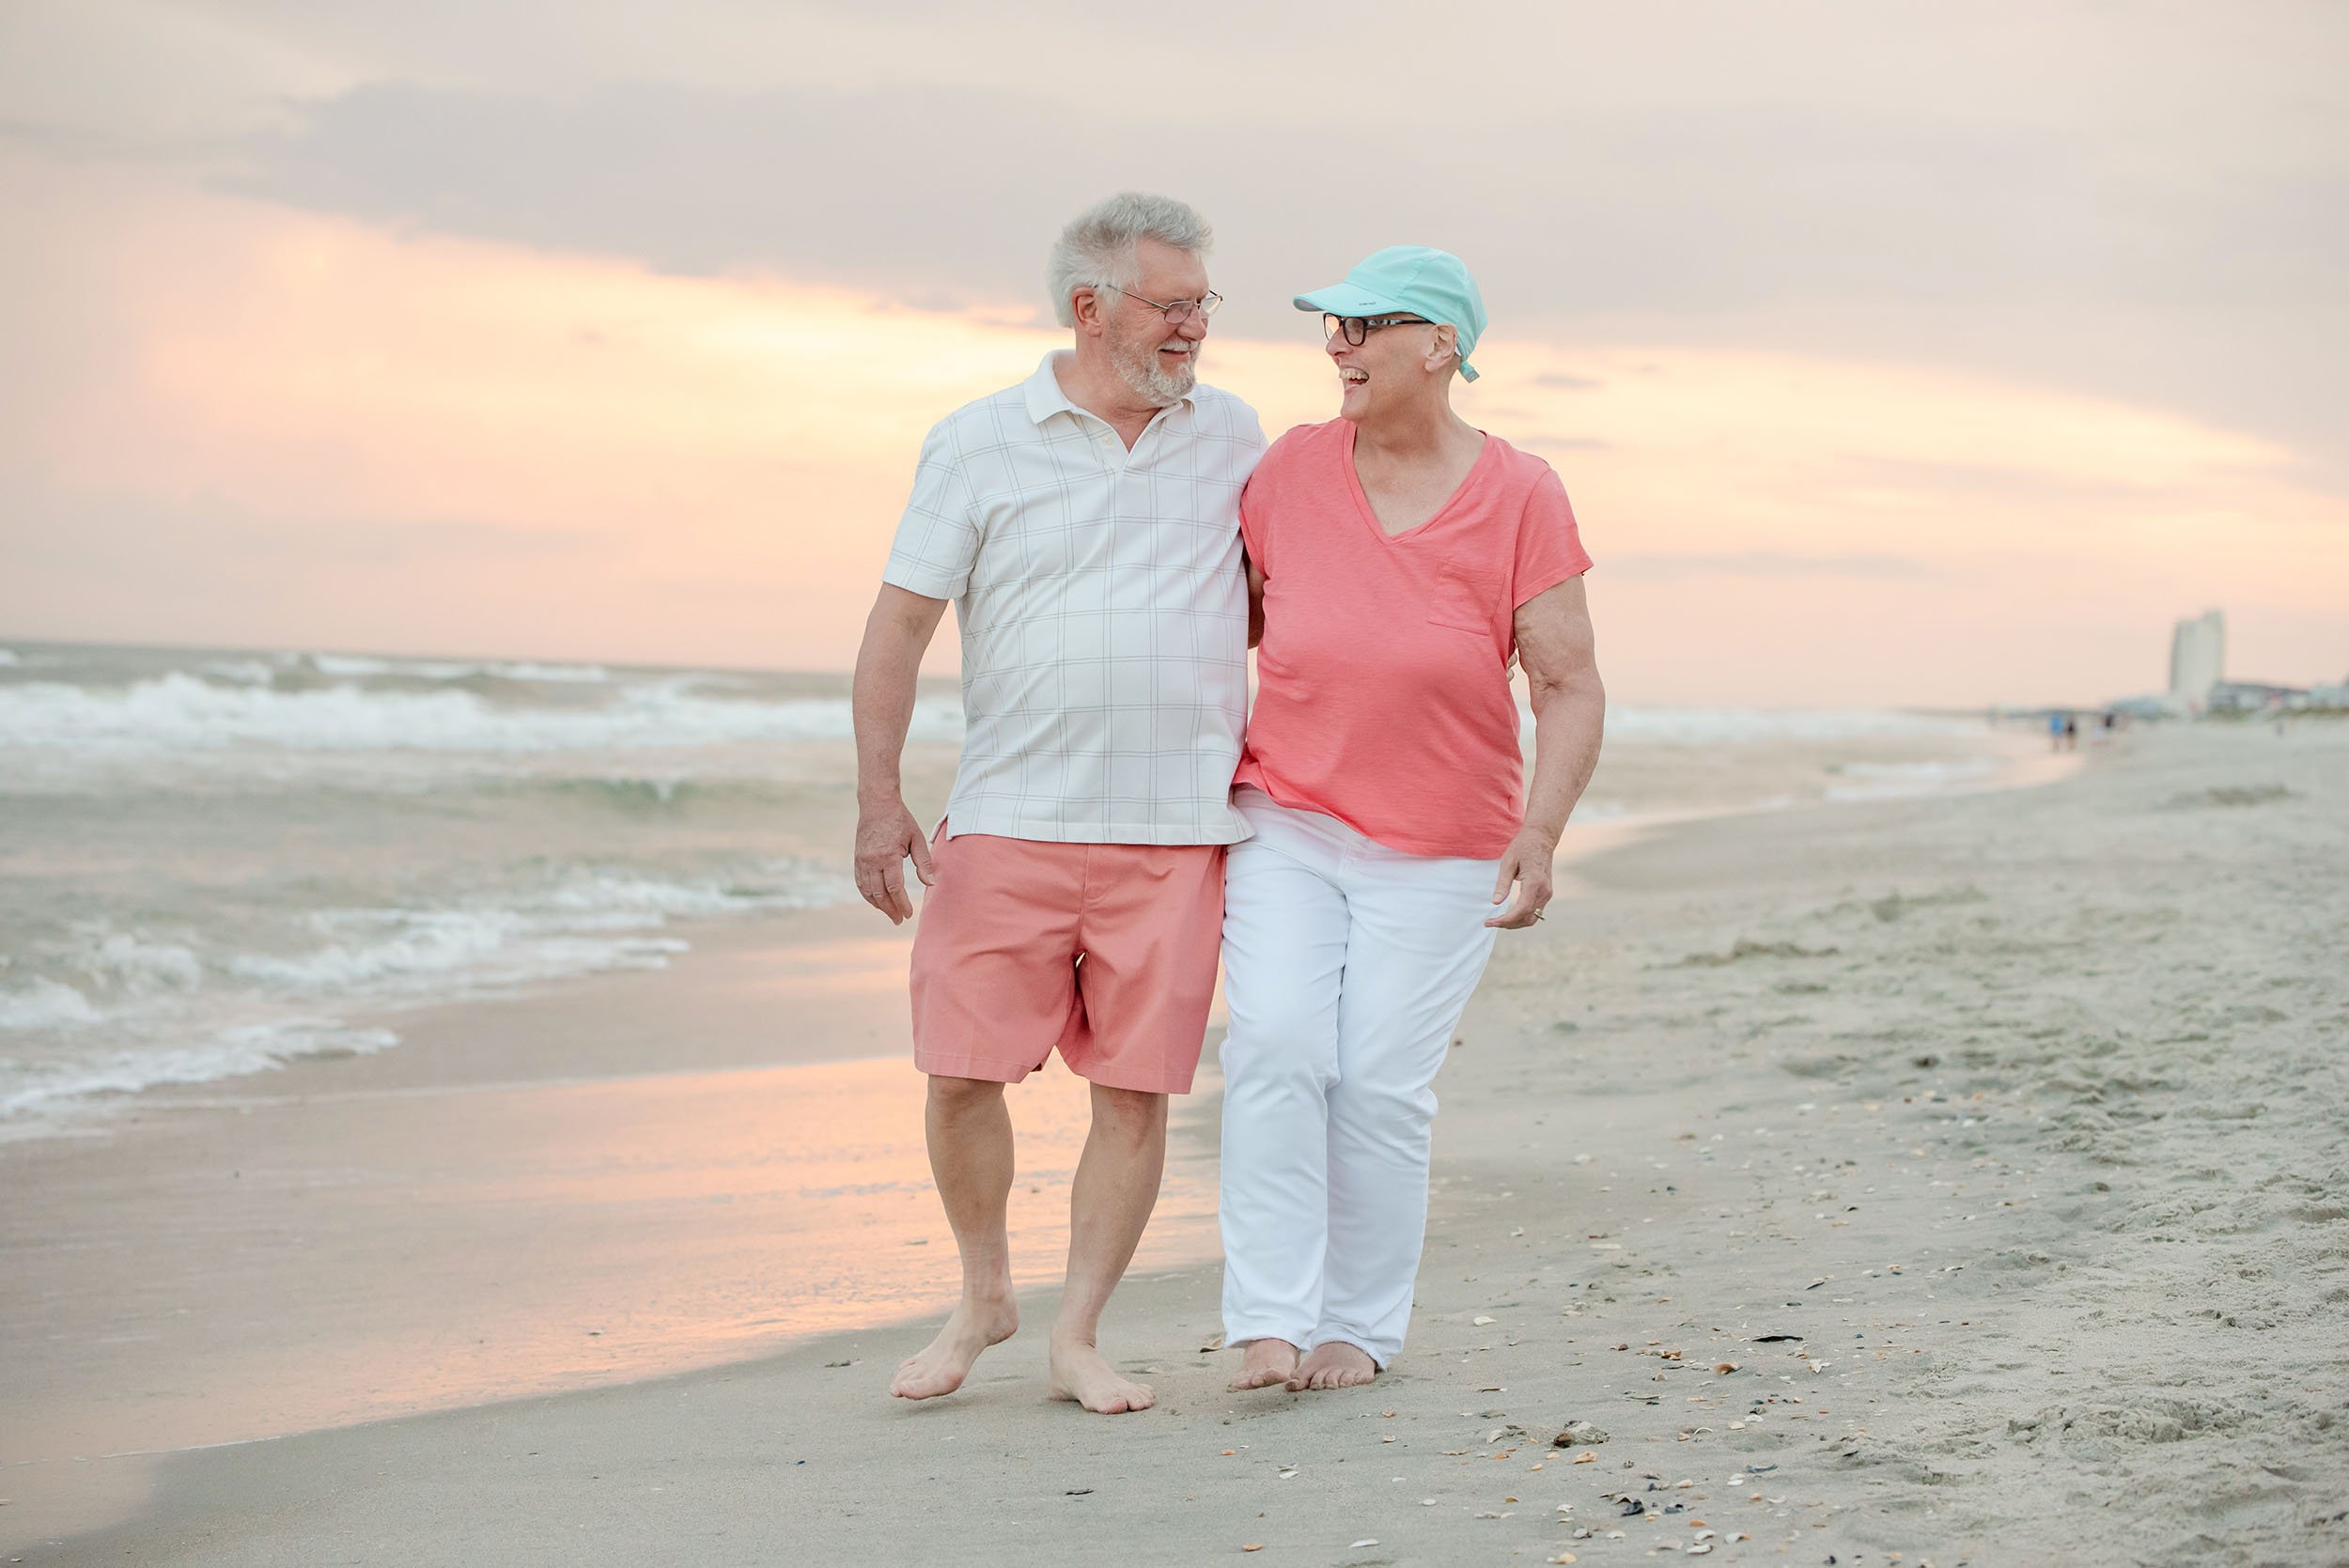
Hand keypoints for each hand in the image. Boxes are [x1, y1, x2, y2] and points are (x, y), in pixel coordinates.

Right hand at [854, 800, 936, 923]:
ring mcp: (862, 860)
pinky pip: (860, 882)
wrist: (877, 805)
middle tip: (900, 920)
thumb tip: (930, 883)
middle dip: (890, 909)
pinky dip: (868, 895)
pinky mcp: (857, 859)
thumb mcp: (917, 838)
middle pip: (879, 894)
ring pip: (868, 891)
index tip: (909, 914)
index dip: (902, 903)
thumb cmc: (901, 821)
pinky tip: (877, 902)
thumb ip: (924, 862)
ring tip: (891, 914)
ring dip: (879, 905)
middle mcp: (872, 860)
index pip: (894, 888)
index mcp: (888, 855)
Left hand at [1484, 825, 1558, 929]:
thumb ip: (1502, 884)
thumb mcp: (1508, 863)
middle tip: (1490, 922)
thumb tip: (1495, 903)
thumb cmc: (1523, 847)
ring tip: (1498, 920)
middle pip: (1527, 918)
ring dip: (1516, 923)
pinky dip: (1522, 917)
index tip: (1489, 922)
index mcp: (1534, 883)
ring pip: (1533, 918)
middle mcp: (1544, 891)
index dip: (1505, 920)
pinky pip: (1536, 911)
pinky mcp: (1546, 893)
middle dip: (1508, 924)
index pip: (1521, 910)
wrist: (1541, 838)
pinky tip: (1509, 915)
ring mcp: (1547, 893)